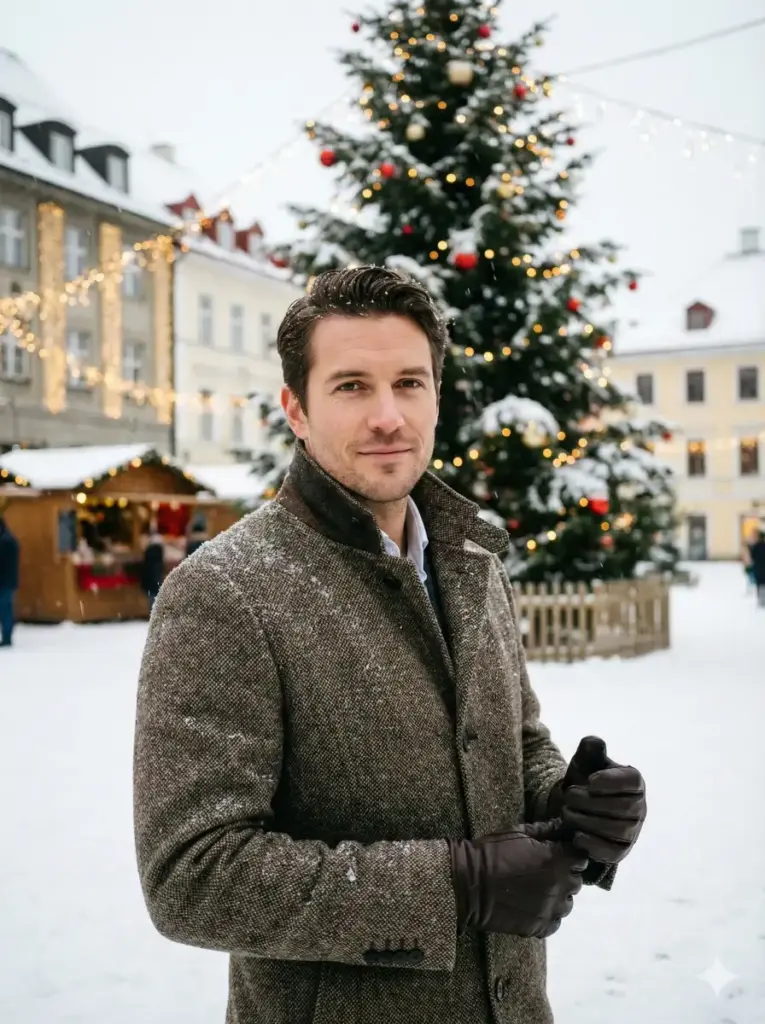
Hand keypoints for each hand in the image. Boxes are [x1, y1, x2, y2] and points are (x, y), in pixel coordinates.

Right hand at [448, 820, 587, 938]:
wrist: (469, 883)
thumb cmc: (493, 852)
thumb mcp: (519, 832)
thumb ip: (546, 830)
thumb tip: (564, 824)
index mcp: (559, 860)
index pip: (581, 857)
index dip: (570, 854)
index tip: (558, 853)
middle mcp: (561, 886)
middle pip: (576, 881)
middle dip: (565, 874)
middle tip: (545, 870)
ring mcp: (551, 909)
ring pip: (567, 903)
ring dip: (558, 896)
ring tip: (538, 889)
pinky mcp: (540, 928)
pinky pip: (555, 922)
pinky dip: (548, 914)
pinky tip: (533, 905)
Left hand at [557, 736, 645, 864]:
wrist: (575, 807)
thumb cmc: (584, 780)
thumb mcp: (585, 761)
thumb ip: (590, 749)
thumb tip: (594, 742)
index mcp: (633, 781)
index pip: (632, 782)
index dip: (613, 782)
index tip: (590, 781)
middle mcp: (639, 807)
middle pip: (624, 807)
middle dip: (593, 802)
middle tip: (569, 796)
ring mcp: (632, 831)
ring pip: (617, 830)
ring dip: (588, 821)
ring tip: (566, 812)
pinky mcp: (620, 851)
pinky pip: (612, 852)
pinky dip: (593, 845)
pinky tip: (576, 836)